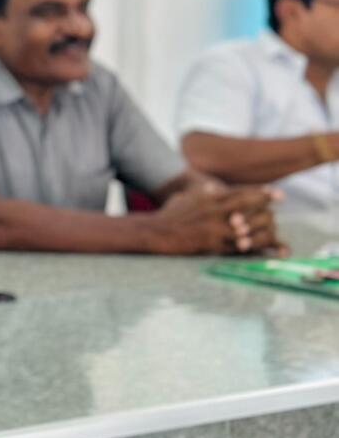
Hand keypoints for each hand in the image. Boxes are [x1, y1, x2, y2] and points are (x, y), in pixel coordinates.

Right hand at [145, 183, 278, 254]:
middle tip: (279, 209)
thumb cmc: (170, 214)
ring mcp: (214, 228)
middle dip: (266, 207)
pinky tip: (263, 248)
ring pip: (246, 228)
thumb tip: (213, 188)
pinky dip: (252, 247)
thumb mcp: (186, 198)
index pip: (241, 192)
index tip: (278, 194)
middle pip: (247, 206)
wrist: (157, 232)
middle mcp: (214, 211)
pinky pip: (237, 246)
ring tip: (274, 231)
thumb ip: (203, 194)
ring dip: (262, 229)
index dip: (262, 192)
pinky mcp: (212, 244)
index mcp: (209, 198)